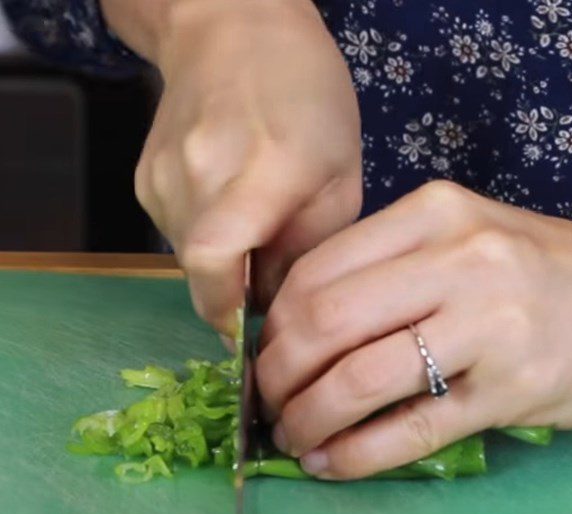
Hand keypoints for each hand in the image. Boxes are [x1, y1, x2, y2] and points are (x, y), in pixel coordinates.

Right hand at [130, 0, 361, 334]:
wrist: (232, 28)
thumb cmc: (309, 99)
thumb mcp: (341, 177)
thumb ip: (312, 249)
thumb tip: (278, 308)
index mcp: (263, 171)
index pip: (216, 260)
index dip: (226, 312)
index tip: (247, 339)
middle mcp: (200, 174)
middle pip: (204, 273)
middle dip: (235, 294)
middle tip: (271, 284)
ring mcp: (163, 176)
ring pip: (189, 257)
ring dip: (223, 265)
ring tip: (257, 231)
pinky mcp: (145, 178)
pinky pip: (177, 233)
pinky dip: (206, 239)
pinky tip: (232, 207)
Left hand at [257, 180, 571, 479]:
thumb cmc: (557, 274)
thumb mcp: (473, 241)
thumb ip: (395, 270)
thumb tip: (304, 331)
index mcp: (437, 213)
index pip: (316, 271)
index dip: (273, 327)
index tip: (266, 361)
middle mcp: (460, 259)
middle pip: (324, 322)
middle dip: (277, 377)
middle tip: (269, 407)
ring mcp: (491, 325)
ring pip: (361, 378)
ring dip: (309, 418)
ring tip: (295, 439)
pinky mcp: (515, 389)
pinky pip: (413, 428)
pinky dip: (358, 454)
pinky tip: (334, 464)